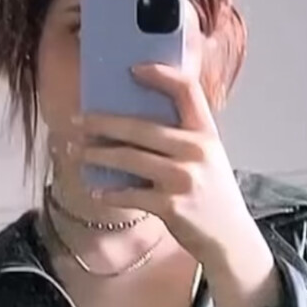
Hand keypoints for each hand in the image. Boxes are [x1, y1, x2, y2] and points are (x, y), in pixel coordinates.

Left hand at [72, 64, 264, 263]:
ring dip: (97, 155)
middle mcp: (196, 151)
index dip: (161, 75)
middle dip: (102, 123)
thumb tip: (130, 123)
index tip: (133, 69)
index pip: (187, 91)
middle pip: (140, 127)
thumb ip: (181, 137)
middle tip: (78, 120)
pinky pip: (129, 194)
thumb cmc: (212, 194)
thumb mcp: (207, 157)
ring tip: (76, 152)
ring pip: (128, 158)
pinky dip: (109, 193)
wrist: (229, 237)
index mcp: (206, 133)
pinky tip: (96, 191)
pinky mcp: (171, 206)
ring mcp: (183, 179)